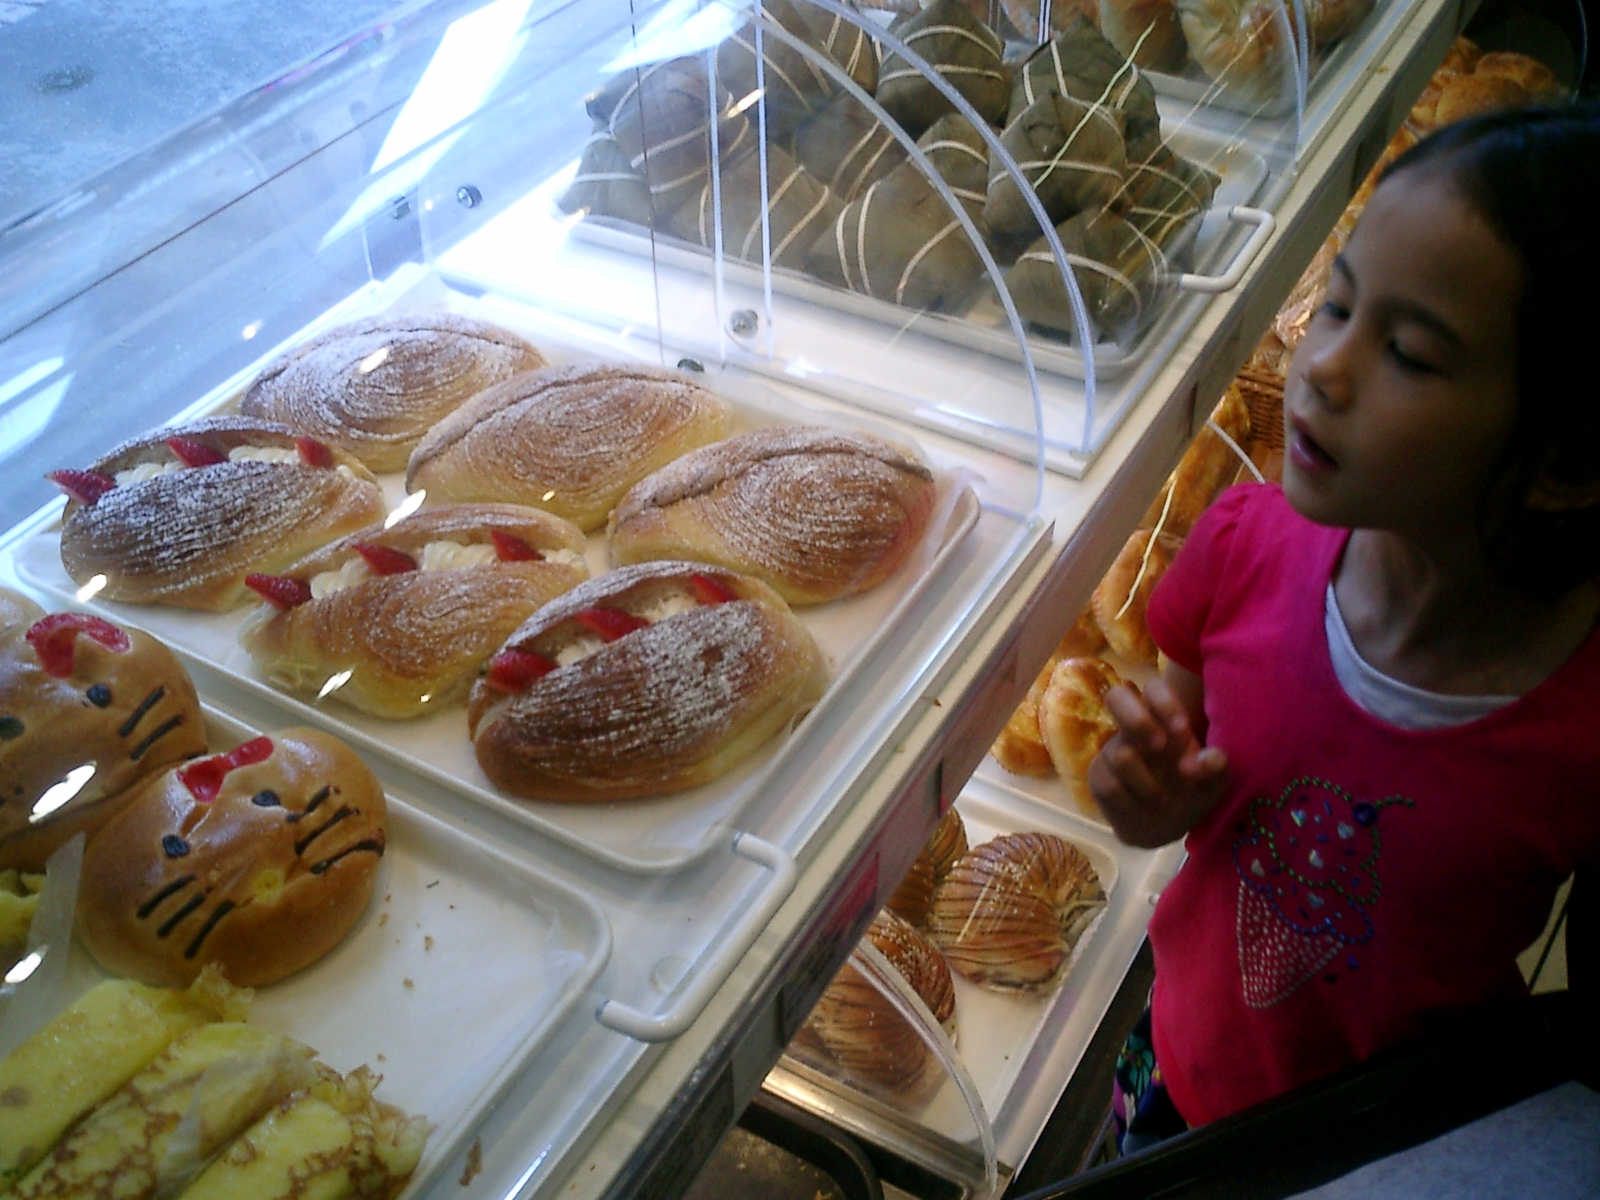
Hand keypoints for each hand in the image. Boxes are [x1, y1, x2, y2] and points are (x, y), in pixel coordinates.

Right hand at [1088, 677, 1226, 847]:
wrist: (1164, 828)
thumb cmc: (1191, 791)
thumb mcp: (1213, 782)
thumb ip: (1216, 767)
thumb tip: (1209, 759)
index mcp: (1162, 719)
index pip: (1154, 688)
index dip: (1165, 703)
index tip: (1183, 730)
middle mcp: (1132, 729)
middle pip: (1116, 696)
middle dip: (1137, 719)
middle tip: (1160, 747)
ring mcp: (1111, 750)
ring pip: (1121, 755)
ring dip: (1148, 783)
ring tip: (1163, 800)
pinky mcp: (1098, 777)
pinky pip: (1111, 786)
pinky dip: (1133, 802)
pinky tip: (1143, 809)